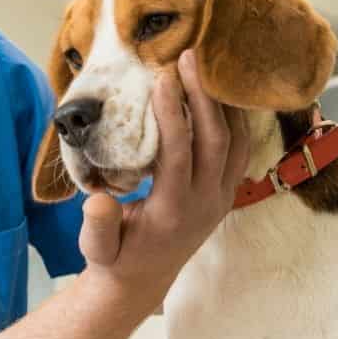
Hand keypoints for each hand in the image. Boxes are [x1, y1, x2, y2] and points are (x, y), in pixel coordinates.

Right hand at [79, 50, 250, 304]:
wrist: (142, 280)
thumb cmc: (113, 257)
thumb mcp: (95, 248)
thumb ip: (97, 226)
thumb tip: (98, 201)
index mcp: (172, 212)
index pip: (179, 154)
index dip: (172, 115)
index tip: (162, 78)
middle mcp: (205, 203)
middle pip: (215, 140)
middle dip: (202, 95)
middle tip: (187, 57)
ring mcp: (221, 198)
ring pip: (236, 142)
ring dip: (222, 102)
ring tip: (204, 66)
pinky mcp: (227, 193)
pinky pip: (242, 150)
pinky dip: (236, 118)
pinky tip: (221, 92)